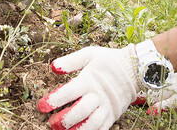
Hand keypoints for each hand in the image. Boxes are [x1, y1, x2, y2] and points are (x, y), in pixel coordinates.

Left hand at [37, 42, 176, 129]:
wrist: (135, 69)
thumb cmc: (108, 61)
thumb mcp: (89, 54)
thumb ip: (70, 61)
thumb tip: (53, 68)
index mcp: (90, 79)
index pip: (70, 91)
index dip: (54, 100)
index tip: (41, 106)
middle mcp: (98, 95)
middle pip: (80, 111)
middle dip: (64, 119)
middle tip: (51, 123)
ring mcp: (107, 107)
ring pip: (91, 124)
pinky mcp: (113, 116)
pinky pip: (102, 129)